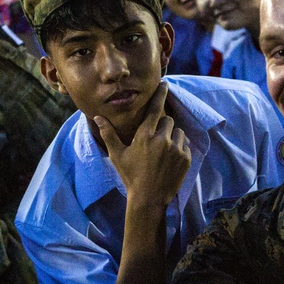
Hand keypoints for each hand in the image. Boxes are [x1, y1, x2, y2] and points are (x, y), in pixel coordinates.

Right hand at [94, 83, 191, 207]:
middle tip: (154, 142)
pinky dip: (179, 150)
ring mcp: (176, 149)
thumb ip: (109, 134)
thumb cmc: (130, 176)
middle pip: (168, 120)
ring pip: (179, 132)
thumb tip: (97, 118)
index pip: (155, 108)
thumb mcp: (117, 155)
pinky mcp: (186, 158)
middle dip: (162, 127)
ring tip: (162, 153)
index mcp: (145, 136)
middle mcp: (162, 139)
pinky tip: (169, 161)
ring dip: (172, 138)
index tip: (166, 84)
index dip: (161, 94)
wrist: (149, 199)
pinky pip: (185, 146)